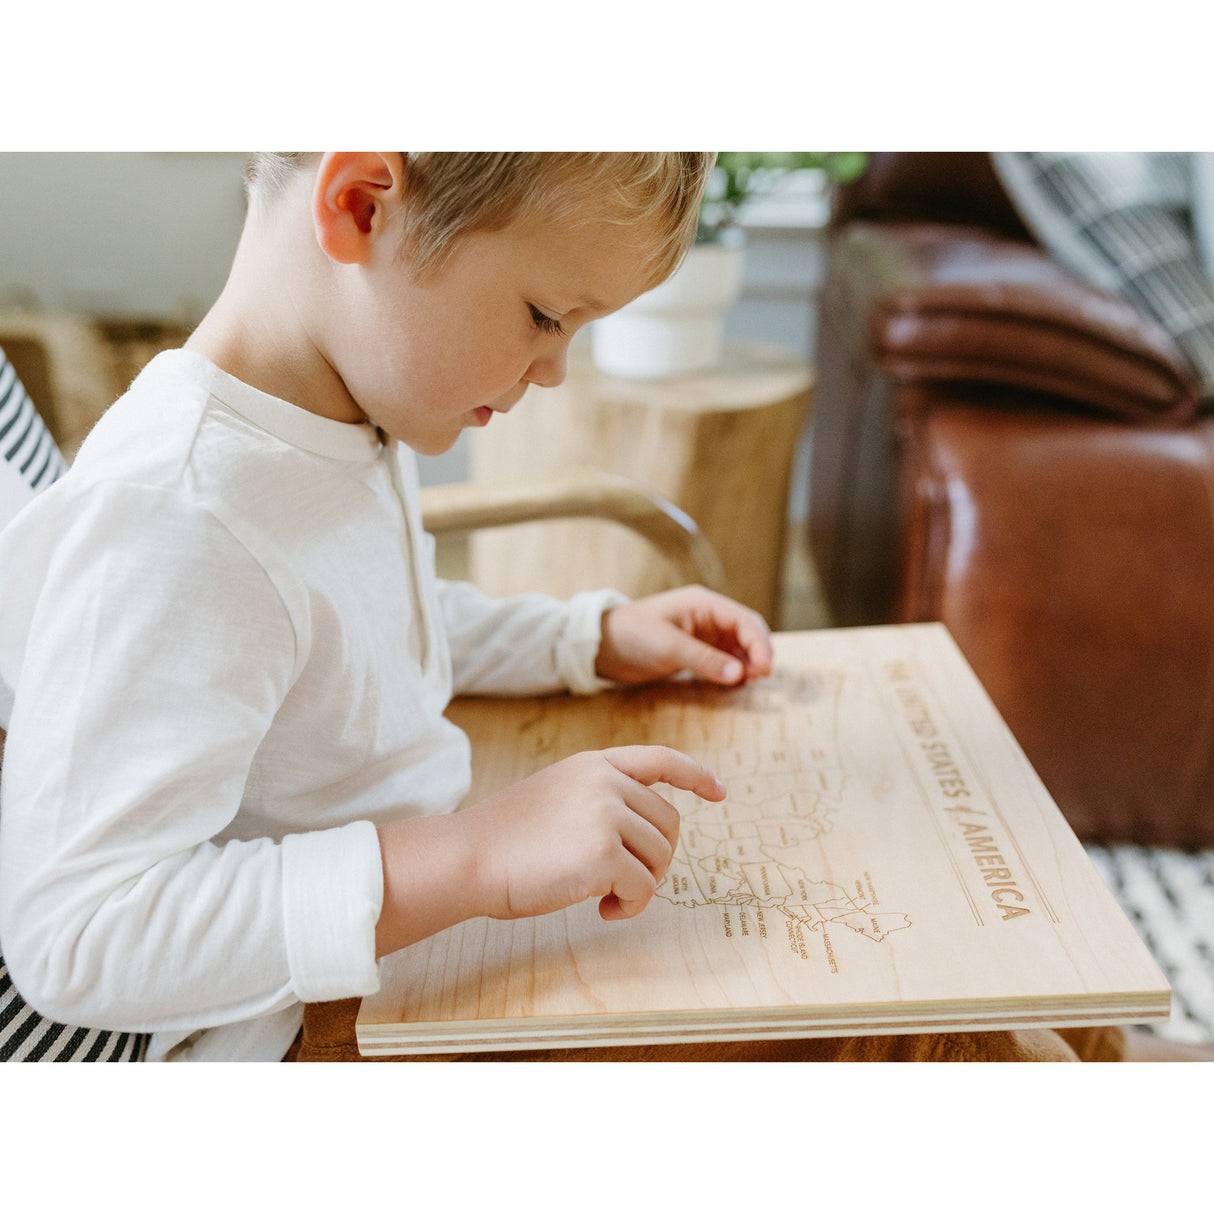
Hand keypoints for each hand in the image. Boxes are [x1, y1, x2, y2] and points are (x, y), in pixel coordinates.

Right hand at [462, 745, 724, 921]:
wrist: (468, 857)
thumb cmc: (505, 839)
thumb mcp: (556, 795)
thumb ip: (599, 799)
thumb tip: (647, 833)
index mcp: (593, 764)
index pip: (660, 759)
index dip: (695, 775)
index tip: (718, 792)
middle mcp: (605, 782)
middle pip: (668, 824)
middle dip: (655, 859)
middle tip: (622, 883)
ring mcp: (605, 815)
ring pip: (660, 858)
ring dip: (639, 886)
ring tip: (604, 896)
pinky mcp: (603, 854)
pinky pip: (643, 888)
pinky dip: (629, 906)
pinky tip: (601, 910)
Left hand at [595, 585, 772, 686]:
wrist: (603, 647)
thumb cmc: (632, 636)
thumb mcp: (668, 647)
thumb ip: (705, 660)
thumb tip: (741, 674)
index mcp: (703, 603)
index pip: (743, 620)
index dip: (759, 643)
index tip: (765, 668)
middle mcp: (708, 616)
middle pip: (747, 631)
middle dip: (758, 652)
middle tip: (762, 678)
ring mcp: (704, 634)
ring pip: (739, 647)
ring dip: (748, 663)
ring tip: (751, 683)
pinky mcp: (697, 651)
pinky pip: (725, 660)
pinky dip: (734, 671)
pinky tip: (736, 684)